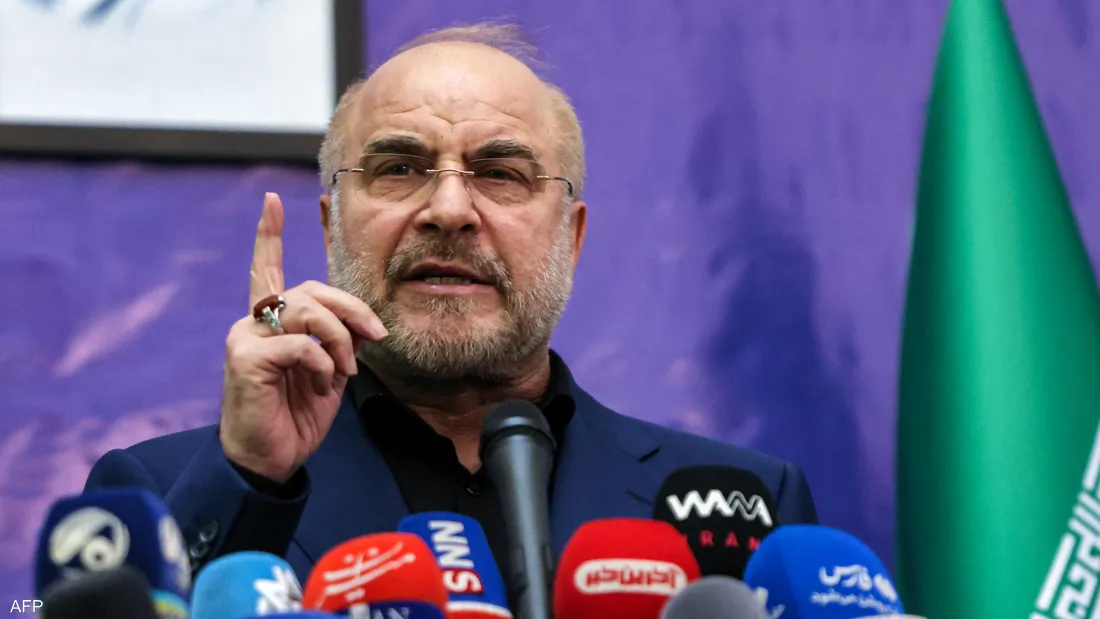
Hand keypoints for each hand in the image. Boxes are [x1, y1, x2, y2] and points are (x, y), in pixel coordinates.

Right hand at [219, 193, 387, 482]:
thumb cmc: (296, 416)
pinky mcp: (245, 359)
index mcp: (269, 323)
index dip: (267, 235)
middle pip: (309, 290)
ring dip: (340, 340)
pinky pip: (299, 343)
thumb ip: (339, 340)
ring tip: (345, 370)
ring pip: (306, 311)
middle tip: (376, 336)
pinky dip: (323, 362)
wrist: (271, 461)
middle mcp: (252, 323)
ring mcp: (244, 338)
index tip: (271, 199)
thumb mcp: (328, 372)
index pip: (266, 269)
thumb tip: (366, 324)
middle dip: (352, 309)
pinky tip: (324, 383)